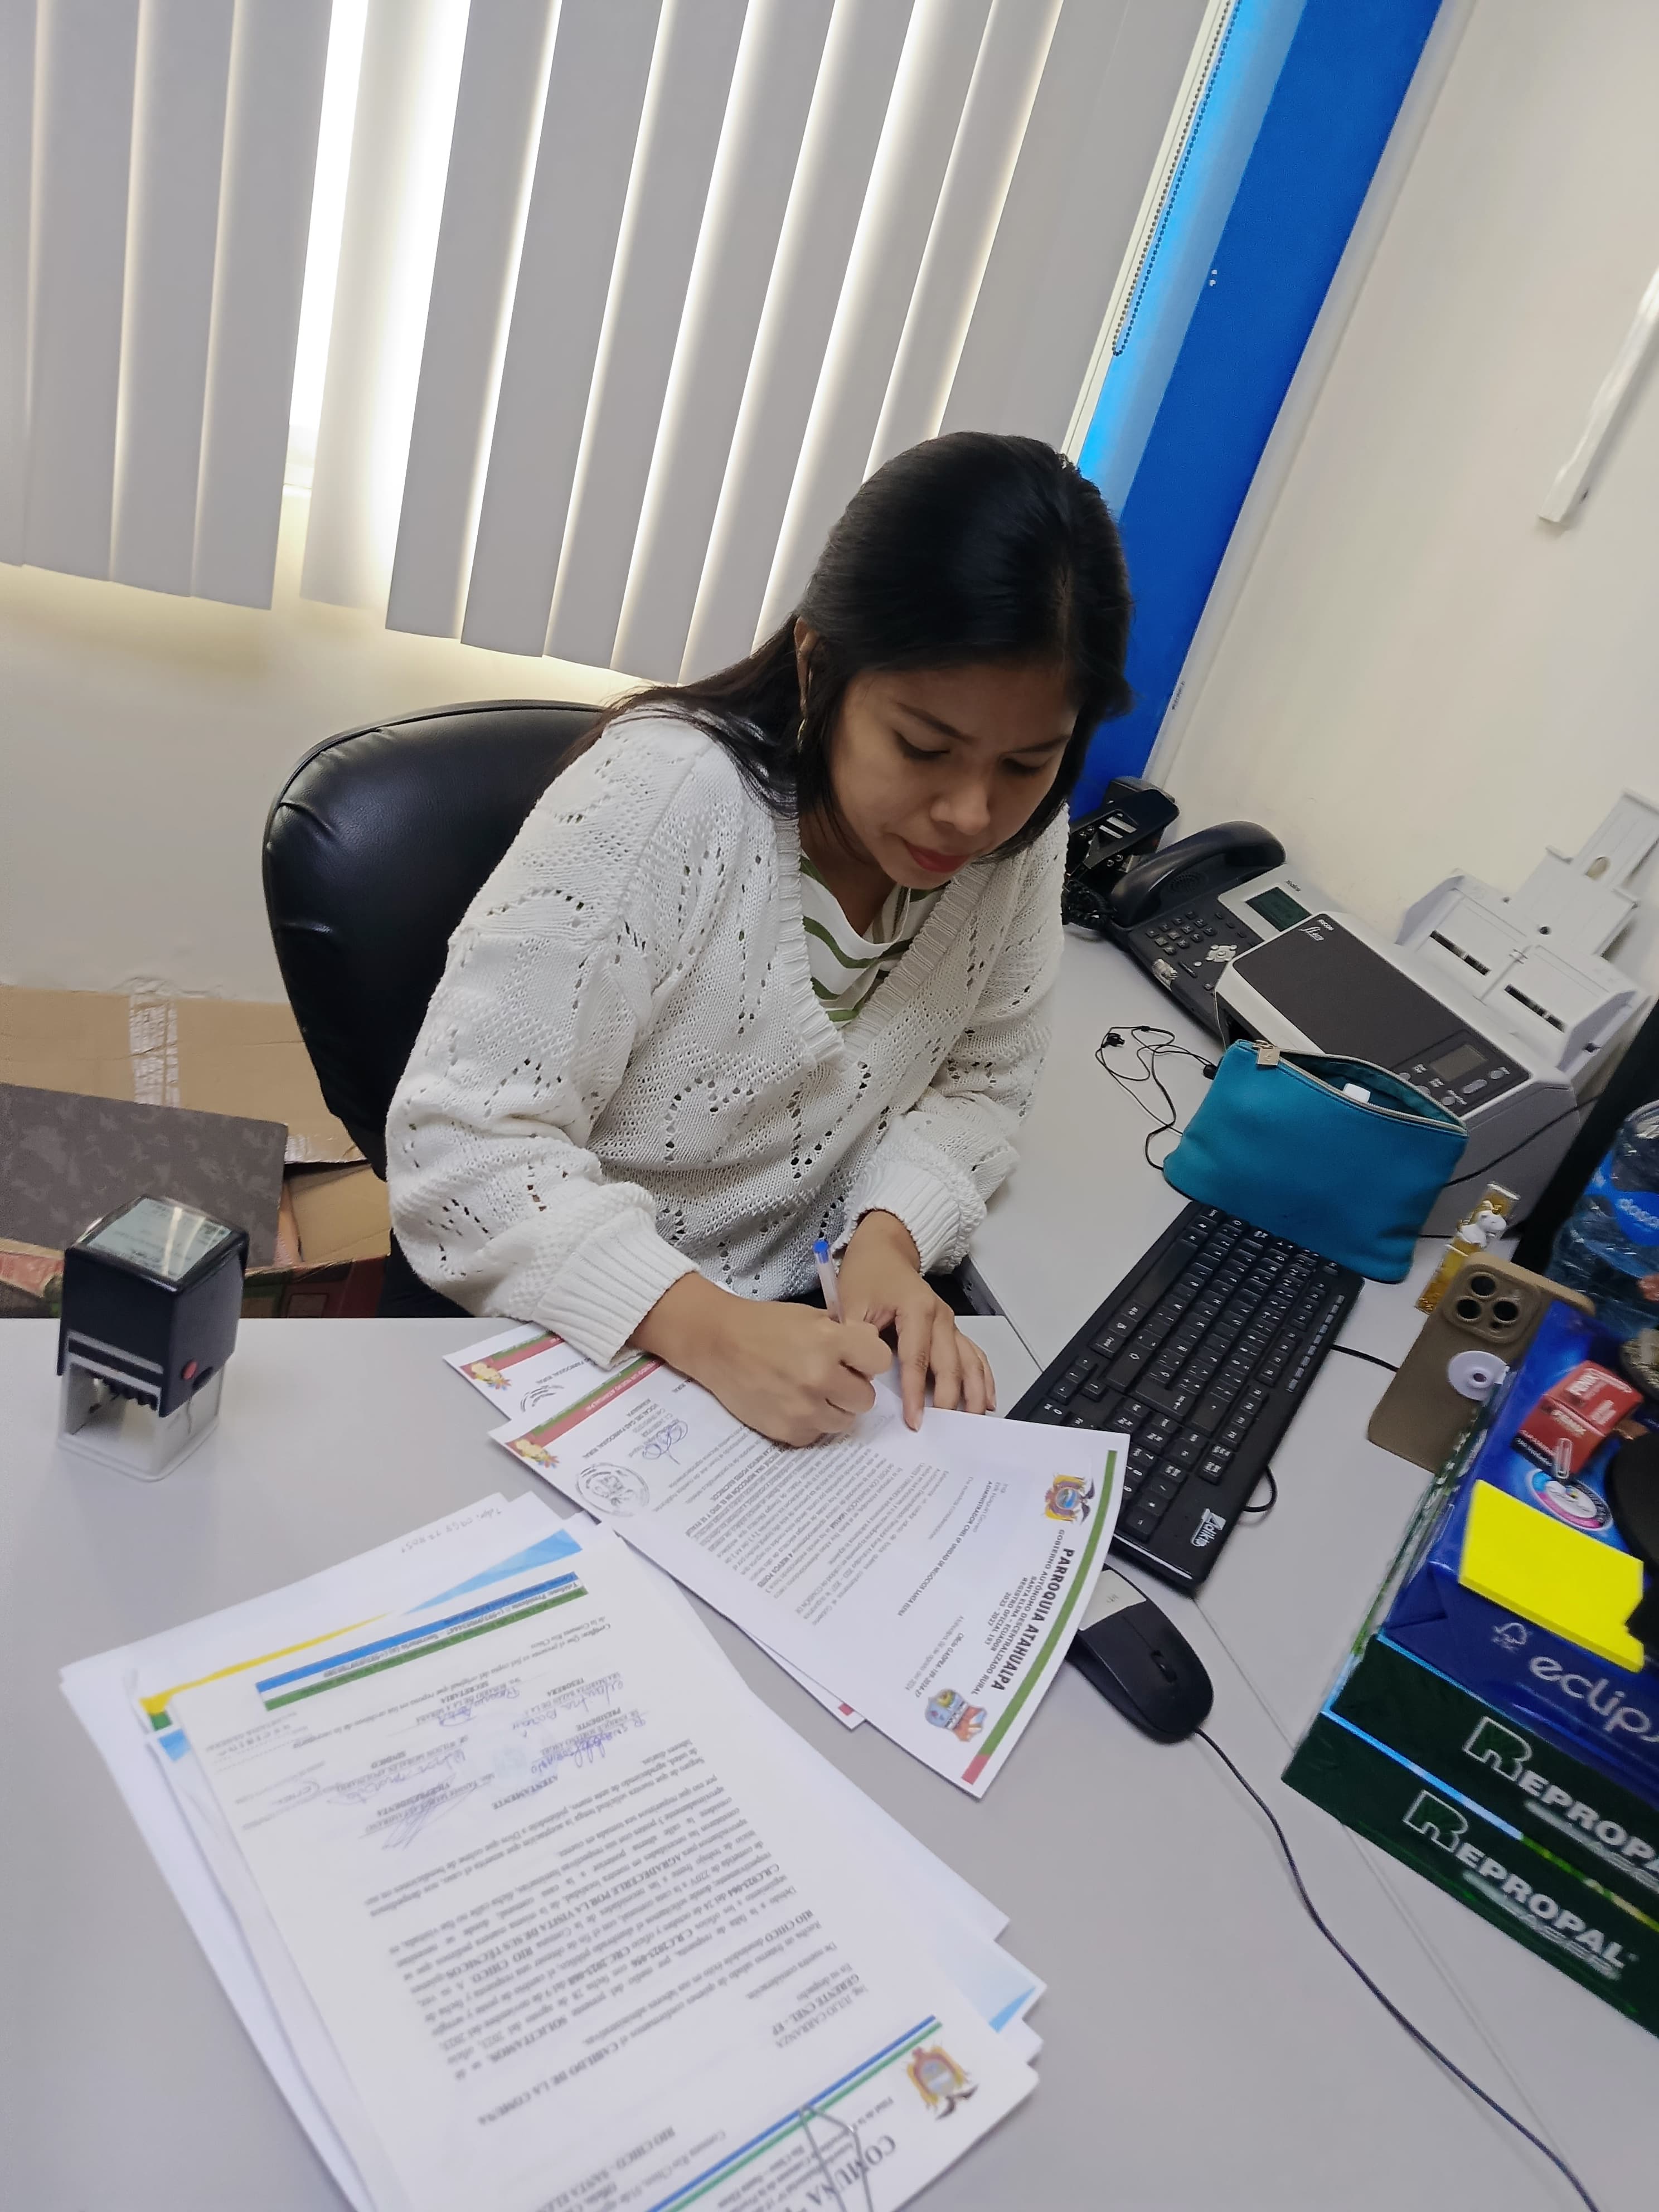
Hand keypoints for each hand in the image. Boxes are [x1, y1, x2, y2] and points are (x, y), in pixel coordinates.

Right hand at [633, 1274, 890, 1445]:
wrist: (717, 1344)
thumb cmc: (764, 1325)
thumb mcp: (811, 1316)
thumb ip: (845, 1335)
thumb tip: (870, 1355)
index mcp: (829, 1342)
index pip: (880, 1361)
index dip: (867, 1358)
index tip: (854, 1357)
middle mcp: (820, 1378)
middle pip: (865, 1398)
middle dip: (851, 1387)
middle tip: (831, 1376)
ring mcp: (803, 1409)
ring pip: (845, 1421)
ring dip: (834, 1408)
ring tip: (811, 1391)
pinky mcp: (788, 1431)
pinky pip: (818, 1434)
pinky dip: (810, 1422)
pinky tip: (793, 1403)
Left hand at [838, 1211, 994, 1429]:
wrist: (884, 1251)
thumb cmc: (867, 1276)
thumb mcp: (851, 1304)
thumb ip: (856, 1340)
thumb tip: (860, 1377)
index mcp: (916, 1309)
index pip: (917, 1360)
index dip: (916, 1393)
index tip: (915, 1421)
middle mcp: (941, 1316)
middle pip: (950, 1364)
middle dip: (950, 1399)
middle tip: (945, 1430)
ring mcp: (950, 1323)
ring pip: (970, 1361)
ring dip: (974, 1392)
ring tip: (974, 1420)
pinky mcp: (952, 1329)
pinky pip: (974, 1354)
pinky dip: (983, 1377)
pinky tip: (988, 1400)